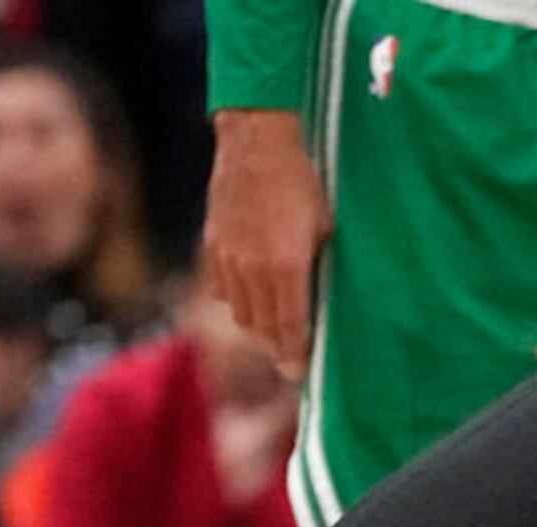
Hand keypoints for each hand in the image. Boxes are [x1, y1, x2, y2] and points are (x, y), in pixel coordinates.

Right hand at [202, 110, 332, 379]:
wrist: (255, 143)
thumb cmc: (302, 183)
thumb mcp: (325, 228)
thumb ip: (318, 268)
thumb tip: (319, 299)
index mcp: (284, 266)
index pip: (289, 325)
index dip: (295, 353)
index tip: (300, 372)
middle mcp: (251, 268)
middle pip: (261, 326)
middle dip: (277, 348)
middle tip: (291, 362)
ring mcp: (227, 258)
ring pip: (239, 312)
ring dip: (257, 329)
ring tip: (274, 338)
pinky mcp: (212, 246)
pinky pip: (222, 289)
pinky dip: (237, 303)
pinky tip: (250, 304)